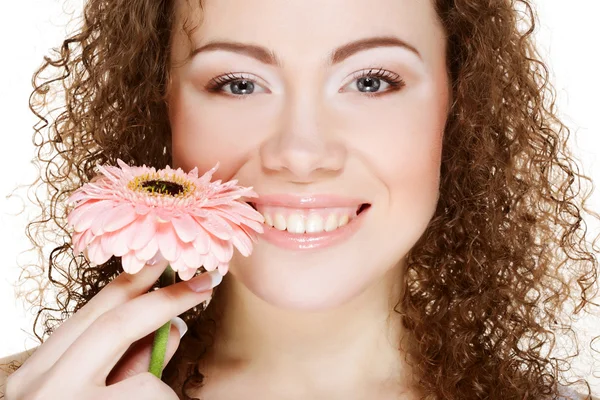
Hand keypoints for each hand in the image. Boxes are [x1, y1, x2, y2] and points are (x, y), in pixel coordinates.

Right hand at [5, 259, 220, 399]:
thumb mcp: (86, 391)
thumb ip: (124, 360)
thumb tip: (174, 325)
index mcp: (35, 373)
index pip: (92, 313)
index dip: (134, 283)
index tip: (165, 263)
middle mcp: (41, 389)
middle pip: (115, 325)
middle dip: (167, 299)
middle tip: (206, 280)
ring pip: (143, 377)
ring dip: (158, 391)